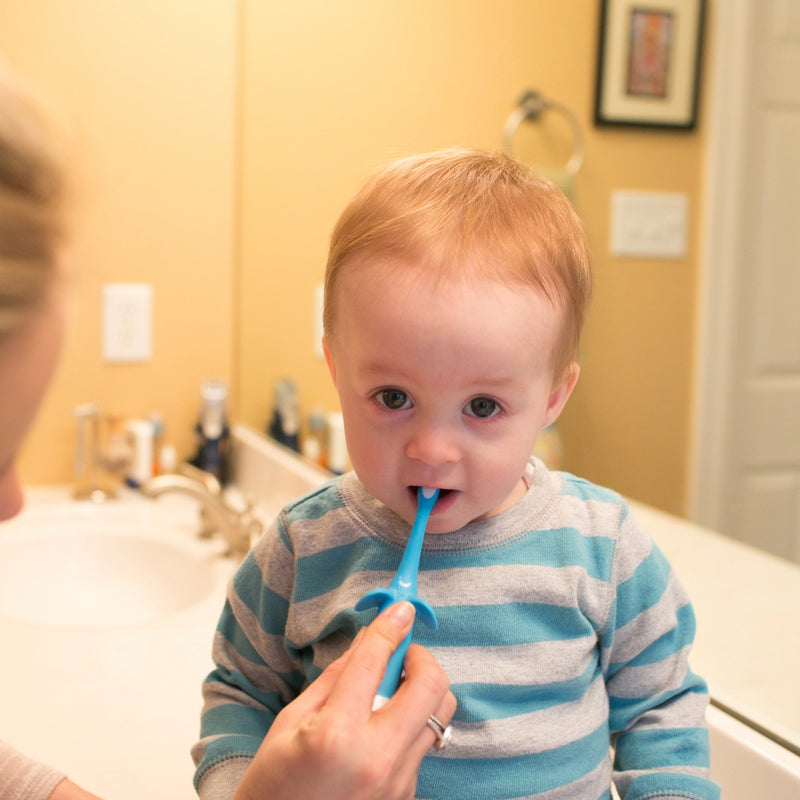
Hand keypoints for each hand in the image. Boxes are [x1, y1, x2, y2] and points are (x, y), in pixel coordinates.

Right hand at [233, 601, 455, 799]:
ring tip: (391, 691)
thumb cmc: (275, 783)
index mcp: (336, 735)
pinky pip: (423, 742)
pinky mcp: (407, 795)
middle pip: (430, 685)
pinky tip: (381, 728)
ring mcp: (398, 782)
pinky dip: (409, 723)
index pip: (375, 661)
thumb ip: (337, 677)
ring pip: (439, 713)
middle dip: (420, 657)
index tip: (399, 608)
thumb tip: (369, 640)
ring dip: (420, 689)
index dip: (390, 626)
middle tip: (399, 655)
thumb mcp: (292, 721)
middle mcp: (377, 759)